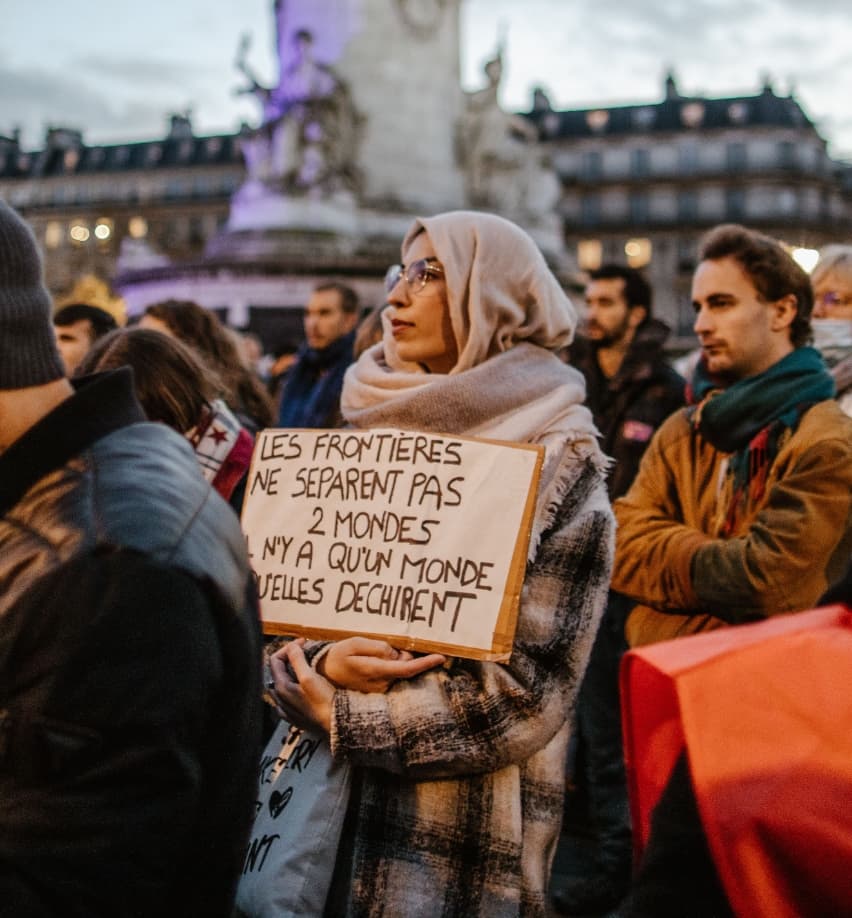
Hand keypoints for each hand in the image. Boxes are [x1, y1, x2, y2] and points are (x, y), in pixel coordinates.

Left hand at [269, 640, 333, 733]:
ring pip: (284, 683)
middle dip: (289, 657)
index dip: (289, 647)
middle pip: (278, 671)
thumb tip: (292, 647)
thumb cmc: (324, 702)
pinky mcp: (298, 715)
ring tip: (305, 664)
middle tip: (304, 650)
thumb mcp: (309, 677)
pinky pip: (290, 696)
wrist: (336, 724)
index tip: (303, 642)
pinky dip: (294, 685)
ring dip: (292, 671)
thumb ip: (297, 661)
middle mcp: (281, 699)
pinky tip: (303, 684)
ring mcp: (288, 709)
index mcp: (281, 688)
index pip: (275, 660)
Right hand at [319, 637, 445, 692]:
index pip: (406, 668)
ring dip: (395, 661)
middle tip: (388, 645)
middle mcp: (380, 684)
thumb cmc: (339, 655)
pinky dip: (390, 667)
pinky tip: (377, 661)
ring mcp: (379, 690)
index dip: (425, 663)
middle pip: (405, 667)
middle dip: (404, 655)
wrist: (323, 673)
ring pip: (398, 671)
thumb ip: (378, 648)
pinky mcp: (377, 691)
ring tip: (373, 654)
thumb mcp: (355, 643)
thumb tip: (396, 653)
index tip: (441, 657)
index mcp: (375, 670)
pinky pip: (391, 676)